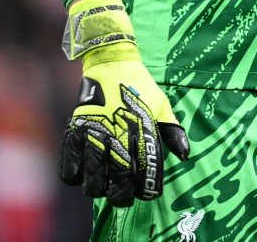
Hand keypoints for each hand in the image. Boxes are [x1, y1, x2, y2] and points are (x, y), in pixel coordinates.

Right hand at [59, 0, 189, 203]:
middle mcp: (118, 133)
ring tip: (103, 187)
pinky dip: (75, 176)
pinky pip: (71, 165)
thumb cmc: (139, 85)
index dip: (147, 188)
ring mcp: (95, 132)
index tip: (148, 194)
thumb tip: (185, 155)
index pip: (145, 170)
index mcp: (141, 128)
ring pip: (93, 180)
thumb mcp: (161, 104)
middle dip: (122, 196)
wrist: (111, 60)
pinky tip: (83, 174)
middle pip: (118, 181)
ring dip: (98, 189)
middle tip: (123, 196)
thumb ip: (172, 131)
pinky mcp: (76, 128)